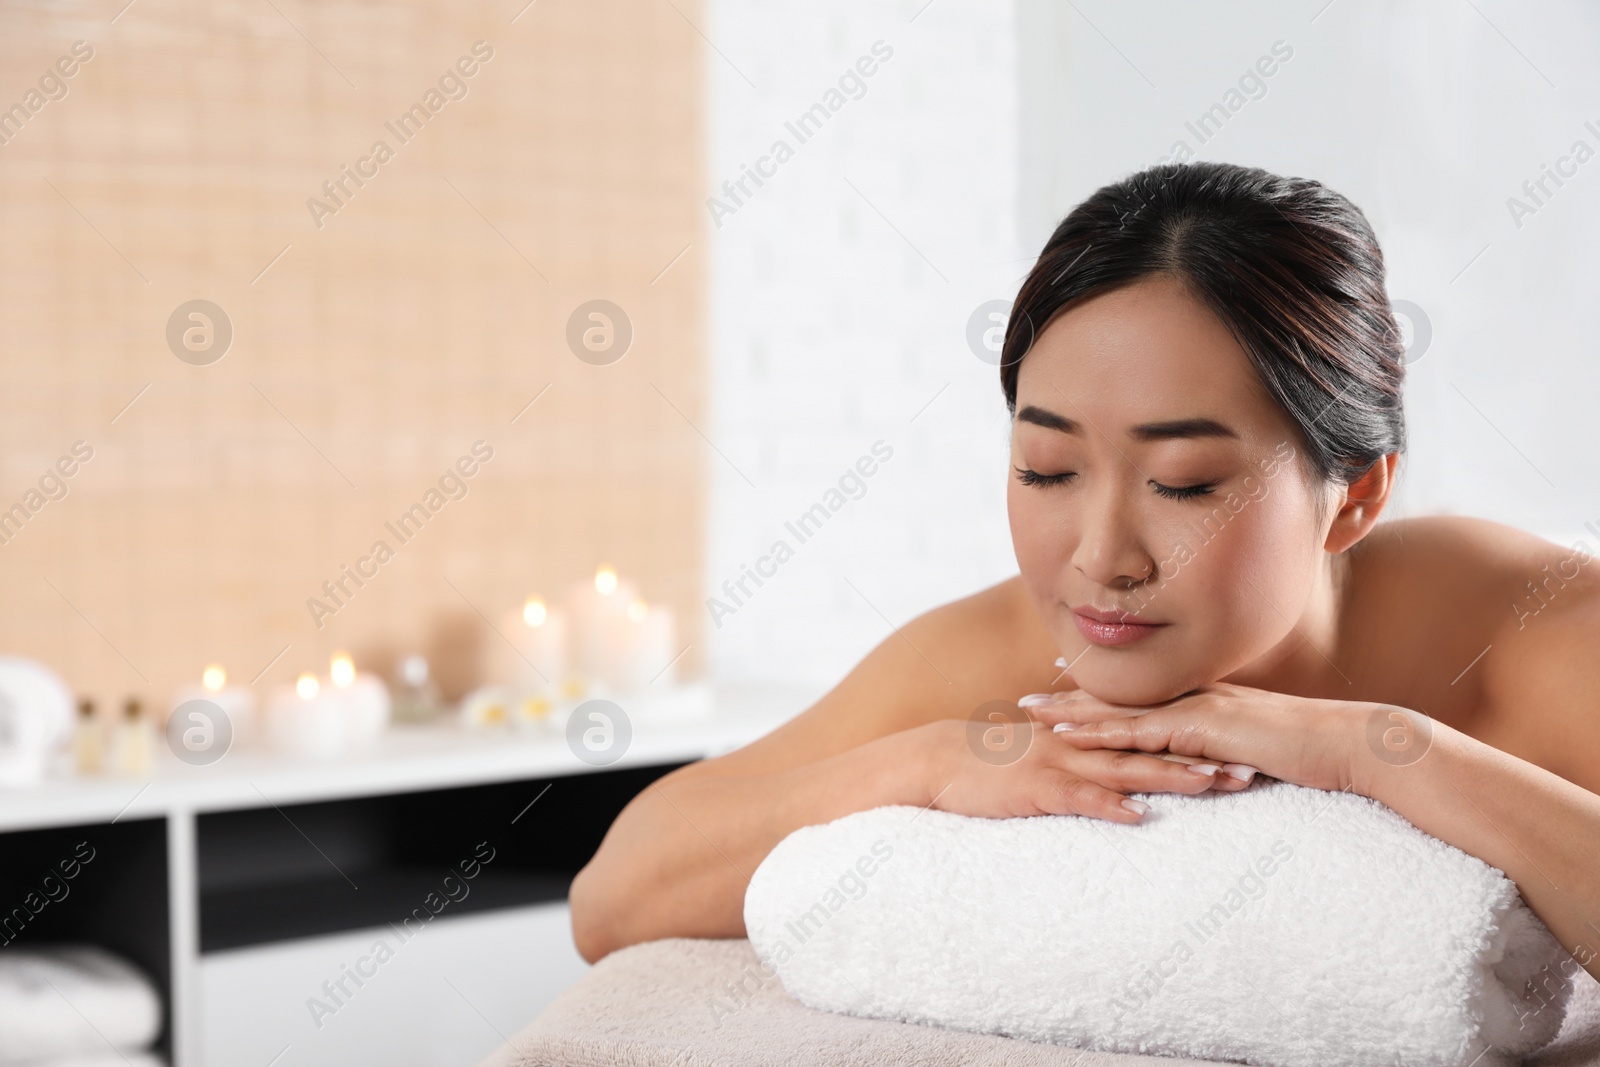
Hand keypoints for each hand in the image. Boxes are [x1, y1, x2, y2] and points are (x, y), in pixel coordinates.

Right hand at [911, 715, 1248, 825]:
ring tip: (1211, 785)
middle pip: (1150, 750)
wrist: (937, 761)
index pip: (1151, 737)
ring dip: (1168, 776)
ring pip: (1123, 769)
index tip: (1240, 752)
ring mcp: (1059, 762)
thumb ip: (1084, 758)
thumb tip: (1121, 778)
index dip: (1196, 743)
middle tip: (1249, 770)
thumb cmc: (992, 765)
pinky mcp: (1036, 787)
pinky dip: (1108, 806)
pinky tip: (1138, 817)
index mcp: (1085, 736)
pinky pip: (1078, 798)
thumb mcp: (1046, 754)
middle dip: (1200, 758)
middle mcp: (1080, 743)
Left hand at [1023, 682, 1366, 794]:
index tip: (1062, 690)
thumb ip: (1236, 753)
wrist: (1353, 743)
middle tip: (1024, 701)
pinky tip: (1070, 737)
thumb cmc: (1318, 751)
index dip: (1100, 696)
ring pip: (1121, 712)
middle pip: (1120, 700)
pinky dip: (1102, 734)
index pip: (1142, 699)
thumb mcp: (1266, 750)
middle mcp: (1196, 700)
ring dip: (1072, 714)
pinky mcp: (1204, 732)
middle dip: (1071, 701)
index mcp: (1207, 703)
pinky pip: (1142, 734)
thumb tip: (1218, 767)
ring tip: (1028, 714)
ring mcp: (1198, 712)